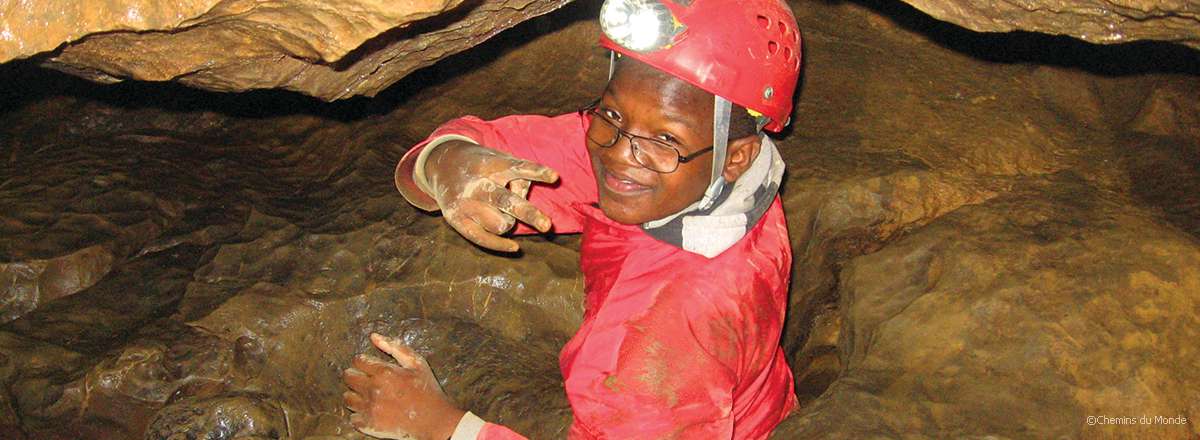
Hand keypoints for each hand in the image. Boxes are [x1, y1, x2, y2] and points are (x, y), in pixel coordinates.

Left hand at [343, 333, 464, 439]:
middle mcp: (374, 389)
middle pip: (348, 377)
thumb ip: (394, 347)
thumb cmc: (427, 390)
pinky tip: (372, 411)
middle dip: (356, 376)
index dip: (363, 362)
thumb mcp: (417, 363)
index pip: (357, 361)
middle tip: (369, 381)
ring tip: (371, 397)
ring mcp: (370, 408)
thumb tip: (373, 336)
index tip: (370, 368)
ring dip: (356, 395)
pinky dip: (359, 414)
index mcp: (384, 372)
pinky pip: (352, 417)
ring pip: (347, 397)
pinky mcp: (369, 425)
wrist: (434, 420)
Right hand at [423, 141, 558, 251]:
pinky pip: (482, 239)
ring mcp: (466, 203)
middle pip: (506, 201)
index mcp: (490, 165)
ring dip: (509, 223)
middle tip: (547, 226)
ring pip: (499, 225)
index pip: (517, 168)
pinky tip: (515, 247)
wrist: (442, 166)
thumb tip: (525, 200)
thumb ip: (518, 177)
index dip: (536, 172)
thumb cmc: (482, 165)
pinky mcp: (457, 220)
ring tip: (502, 213)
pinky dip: (500, 245)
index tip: (555, 176)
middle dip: (528, 214)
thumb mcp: (499, 160)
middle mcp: (476, 184)